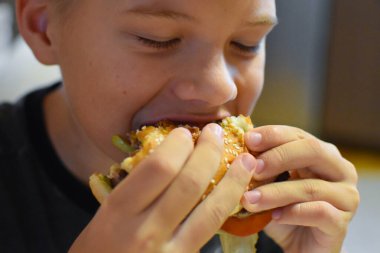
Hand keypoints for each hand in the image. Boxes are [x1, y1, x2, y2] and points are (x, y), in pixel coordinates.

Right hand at [69, 124, 255, 252]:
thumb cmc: (96, 252)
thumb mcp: (102, 218)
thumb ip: (130, 189)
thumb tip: (162, 157)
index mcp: (119, 212)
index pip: (159, 168)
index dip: (177, 145)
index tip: (184, 133)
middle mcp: (147, 231)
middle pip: (189, 182)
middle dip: (209, 151)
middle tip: (215, 133)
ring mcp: (171, 251)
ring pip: (212, 208)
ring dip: (233, 179)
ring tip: (246, 159)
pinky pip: (213, 230)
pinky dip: (229, 206)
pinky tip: (238, 192)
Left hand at [242, 125, 358, 252]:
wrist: (300, 246)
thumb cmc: (284, 210)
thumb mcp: (270, 184)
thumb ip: (261, 167)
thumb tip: (240, 153)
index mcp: (322, 154)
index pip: (298, 135)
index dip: (273, 135)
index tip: (248, 140)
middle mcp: (340, 170)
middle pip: (312, 151)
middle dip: (278, 157)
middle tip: (253, 167)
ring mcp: (346, 196)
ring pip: (311, 186)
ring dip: (275, 192)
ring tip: (249, 200)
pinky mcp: (342, 223)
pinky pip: (319, 212)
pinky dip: (293, 213)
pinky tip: (274, 217)